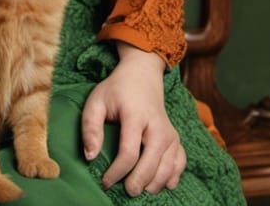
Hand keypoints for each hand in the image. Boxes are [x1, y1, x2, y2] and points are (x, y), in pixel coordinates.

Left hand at [80, 44, 186, 195]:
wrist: (142, 76)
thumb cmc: (116, 91)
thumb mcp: (96, 101)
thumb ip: (90, 127)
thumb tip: (90, 157)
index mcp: (136, 116)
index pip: (129, 153)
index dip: (117, 172)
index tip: (105, 181)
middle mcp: (158, 127)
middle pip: (151, 165)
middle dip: (137, 183)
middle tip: (124, 192)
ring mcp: (170, 134)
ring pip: (167, 169)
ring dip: (153, 185)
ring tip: (137, 189)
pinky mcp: (177, 140)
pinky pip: (179, 165)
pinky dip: (170, 178)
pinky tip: (158, 184)